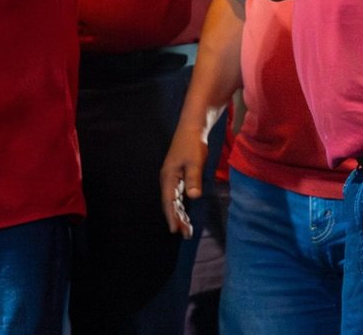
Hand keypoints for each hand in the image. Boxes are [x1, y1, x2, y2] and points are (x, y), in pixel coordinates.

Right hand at [159, 122, 205, 238]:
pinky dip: (182, 204)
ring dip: (180, 213)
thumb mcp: (195, 162)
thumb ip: (193, 179)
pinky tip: (186, 212)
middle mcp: (168, 178)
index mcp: (169, 176)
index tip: (175, 230)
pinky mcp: (179, 174)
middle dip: (177, 218)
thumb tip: (193, 196)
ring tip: (187, 228)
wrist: (192, 128)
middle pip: (171, 203)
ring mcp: (173, 176)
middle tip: (185, 234)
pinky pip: (178, 194)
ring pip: (174, 200)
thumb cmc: (193, 144)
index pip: (169, 201)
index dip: (172, 216)